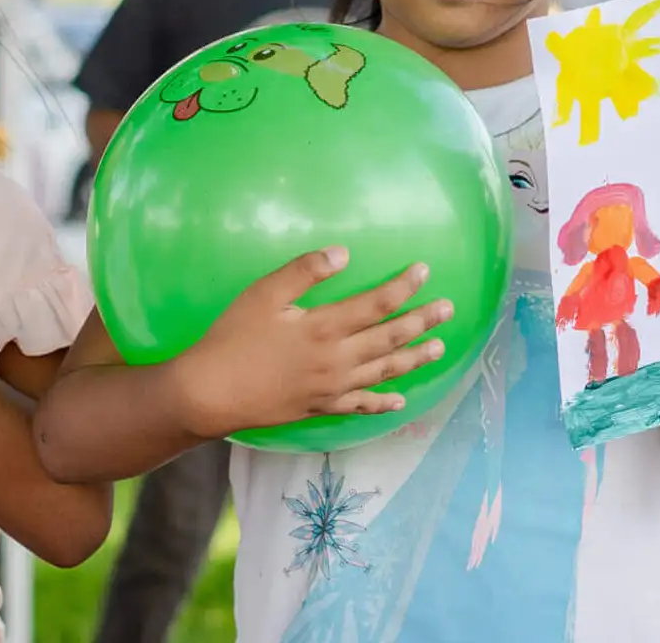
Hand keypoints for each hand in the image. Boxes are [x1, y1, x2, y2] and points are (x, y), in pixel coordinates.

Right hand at [172, 247, 454, 438]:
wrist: (211, 393)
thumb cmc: (233, 338)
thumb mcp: (262, 294)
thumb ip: (303, 271)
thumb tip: (343, 253)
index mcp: (325, 326)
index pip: (376, 303)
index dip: (403, 286)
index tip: (425, 271)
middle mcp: (338, 359)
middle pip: (390, 338)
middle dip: (422, 321)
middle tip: (448, 309)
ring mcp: (332, 387)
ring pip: (384, 371)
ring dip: (414, 358)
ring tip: (439, 347)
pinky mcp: (321, 407)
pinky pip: (361, 406)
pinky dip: (383, 402)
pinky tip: (400, 401)